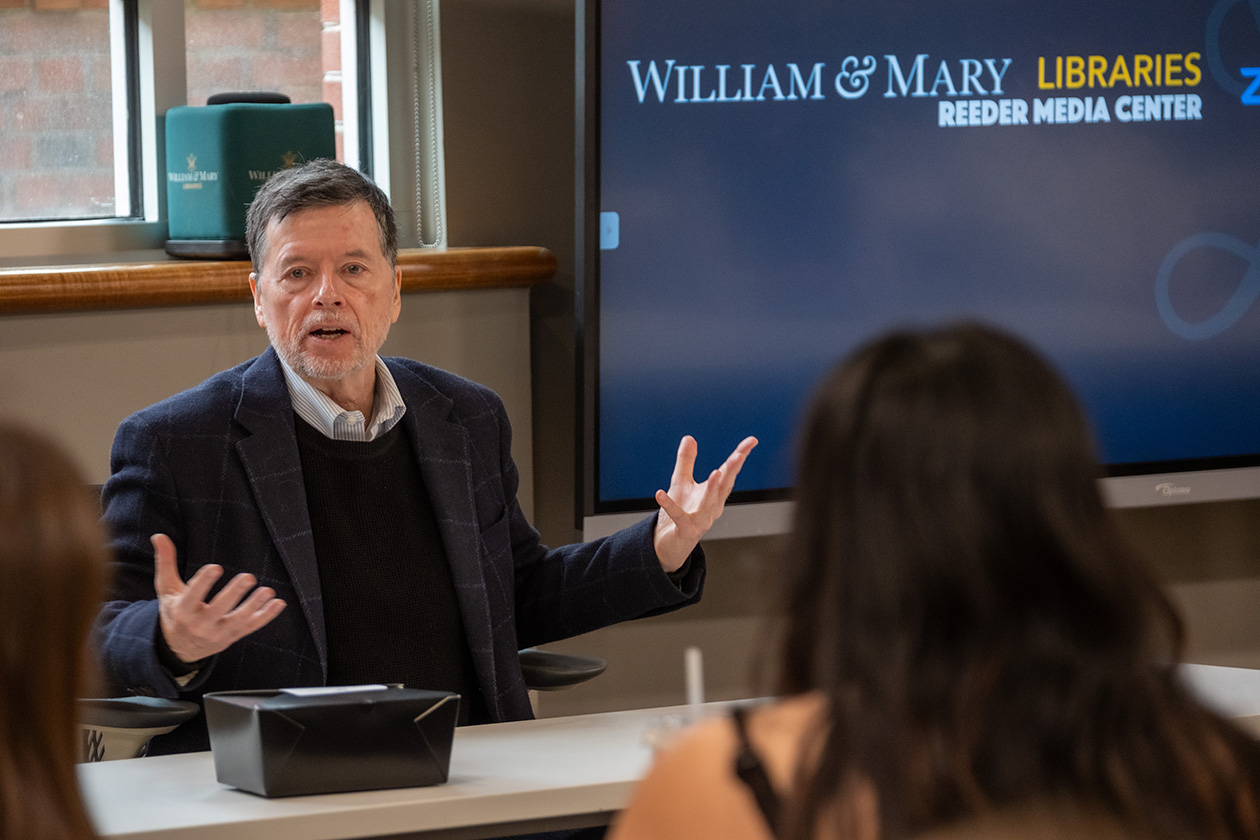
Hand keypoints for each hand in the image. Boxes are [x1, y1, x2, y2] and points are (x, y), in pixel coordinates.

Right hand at [152, 533, 286, 663]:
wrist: (180, 649)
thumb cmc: (175, 612)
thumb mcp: (166, 590)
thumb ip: (165, 563)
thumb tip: (159, 536)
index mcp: (183, 611)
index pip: (193, 596)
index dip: (204, 582)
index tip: (215, 567)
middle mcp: (200, 625)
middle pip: (218, 609)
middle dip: (234, 594)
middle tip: (249, 577)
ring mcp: (218, 633)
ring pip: (238, 621)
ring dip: (254, 606)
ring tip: (268, 591)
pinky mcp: (233, 637)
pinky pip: (251, 627)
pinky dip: (266, 616)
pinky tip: (279, 603)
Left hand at [653, 435, 757, 571]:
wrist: (671, 543)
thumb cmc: (681, 512)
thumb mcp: (682, 482)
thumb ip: (686, 461)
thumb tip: (689, 438)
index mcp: (714, 494)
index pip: (729, 472)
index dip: (740, 456)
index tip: (751, 441)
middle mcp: (712, 506)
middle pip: (724, 486)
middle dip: (732, 470)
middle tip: (740, 455)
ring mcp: (701, 519)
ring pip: (708, 503)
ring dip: (713, 489)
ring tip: (716, 473)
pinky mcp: (685, 529)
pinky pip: (678, 516)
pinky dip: (670, 505)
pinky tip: (661, 494)